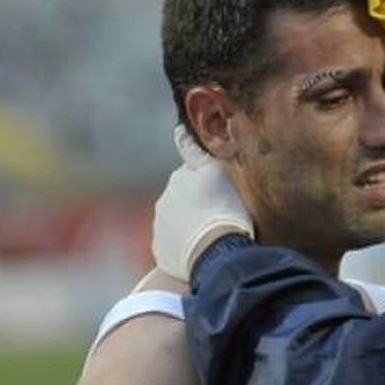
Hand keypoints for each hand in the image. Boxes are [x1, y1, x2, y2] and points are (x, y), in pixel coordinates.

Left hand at [151, 125, 253, 281]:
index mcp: (179, 179)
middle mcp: (164, 200)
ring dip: (192, 223)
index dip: (206, 176)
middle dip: (199, 201)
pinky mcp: (162, 251)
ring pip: (178, 221)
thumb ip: (194, 151)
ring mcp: (160, 227)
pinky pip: (175, 245)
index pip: (192, 171)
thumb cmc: (224, 209)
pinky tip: (203, 248)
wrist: (217, 253)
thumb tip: (178, 131)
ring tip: (214, 233)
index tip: (215, 183)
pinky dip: (186, 245)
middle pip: (185, 197)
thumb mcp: (216, 171)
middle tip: (222, 211)